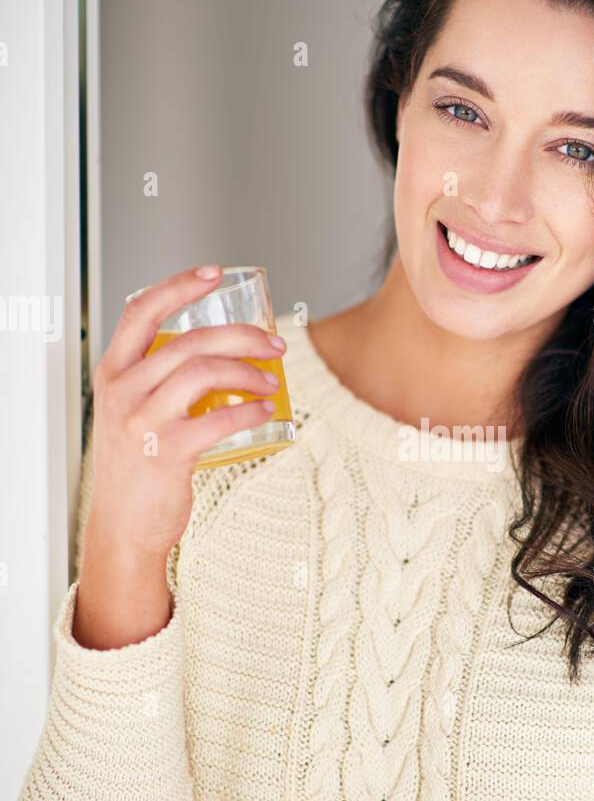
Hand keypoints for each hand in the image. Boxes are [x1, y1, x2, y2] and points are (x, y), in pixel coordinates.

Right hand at [87, 264, 286, 562]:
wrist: (123, 527)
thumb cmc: (136, 469)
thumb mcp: (132, 413)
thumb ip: (157, 382)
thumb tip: (216, 356)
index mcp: (113, 374)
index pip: (140, 311)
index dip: (178, 286)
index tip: (213, 274)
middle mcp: (123, 392)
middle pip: (189, 340)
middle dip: (242, 335)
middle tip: (274, 343)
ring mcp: (143, 421)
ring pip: (204, 372)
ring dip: (249, 371)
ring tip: (272, 380)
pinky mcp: (167, 452)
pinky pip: (219, 418)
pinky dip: (250, 409)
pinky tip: (266, 410)